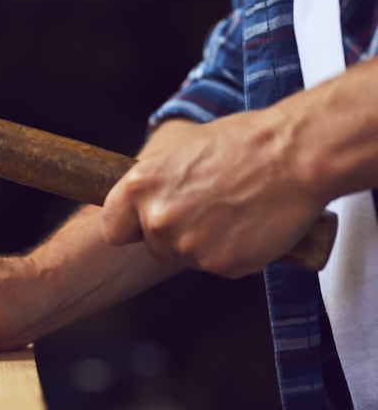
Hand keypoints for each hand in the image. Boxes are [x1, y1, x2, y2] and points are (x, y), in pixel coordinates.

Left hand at [100, 111, 326, 277]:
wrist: (296, 155)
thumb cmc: (244, 142)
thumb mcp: (183, 148)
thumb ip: (158, 180)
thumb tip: (147, 195)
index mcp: (139, 186)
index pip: (113, 229)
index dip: (131, 227)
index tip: (145, 224)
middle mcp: (157, 219)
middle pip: (154, 247)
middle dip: (177, 235)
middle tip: (211, 209)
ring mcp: (188, 245)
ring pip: (188, 258)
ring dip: (208, 244)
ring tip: (236, 211)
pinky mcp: (221, 265)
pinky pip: (221, 267)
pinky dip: (236, 253)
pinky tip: (253, 225)